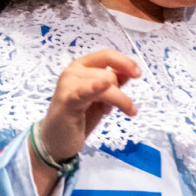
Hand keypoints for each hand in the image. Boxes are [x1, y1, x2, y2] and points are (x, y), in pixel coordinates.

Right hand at [31, 49, 139, 195]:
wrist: (57, 139)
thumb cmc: (78, 116)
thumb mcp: (100, 98)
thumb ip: (113, 83)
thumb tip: (129, 72)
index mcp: (81, 68)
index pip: (106, 56)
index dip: (125, 62)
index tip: (138, 73)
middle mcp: (73, 72)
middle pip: (108, 73)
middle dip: (121, 92)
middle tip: (120, 108)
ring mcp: (68, 84)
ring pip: (105, 83)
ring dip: (120, 100)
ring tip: (121, 112)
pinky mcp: (67, 100)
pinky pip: (86, 91)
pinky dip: (96, 87)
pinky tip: (105, 85)